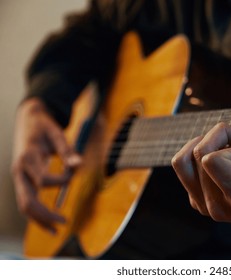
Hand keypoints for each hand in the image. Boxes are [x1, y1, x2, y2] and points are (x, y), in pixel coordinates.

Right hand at [11, 98, 80, 232]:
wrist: (28, 119)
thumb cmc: (44, 126)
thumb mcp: (57, 133)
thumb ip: (67, 150)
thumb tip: (79, 165)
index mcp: (28, 157)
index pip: (42, 180)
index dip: (61, 181)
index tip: (73, 175)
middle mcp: (19, 171)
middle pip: (27, 201)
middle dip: (45, 215)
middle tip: (65, 222)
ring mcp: (19, 177)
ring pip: (24, 205)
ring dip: (39, 220)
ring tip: (57, 230)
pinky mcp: (22, 181)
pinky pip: (27, 201)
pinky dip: (37, 213)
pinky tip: (49, 220)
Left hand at [172, 123, 230, 238]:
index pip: (213, 161)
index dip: (230, 147)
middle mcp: (217, 205)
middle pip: (198, 155)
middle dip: (217, 136)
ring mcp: (203, 205)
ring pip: (182, 161)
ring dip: (200, 144)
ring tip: (220, 144)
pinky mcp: (196, 201)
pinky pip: (183, 169)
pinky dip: (196, 156)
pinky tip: (217, 156)